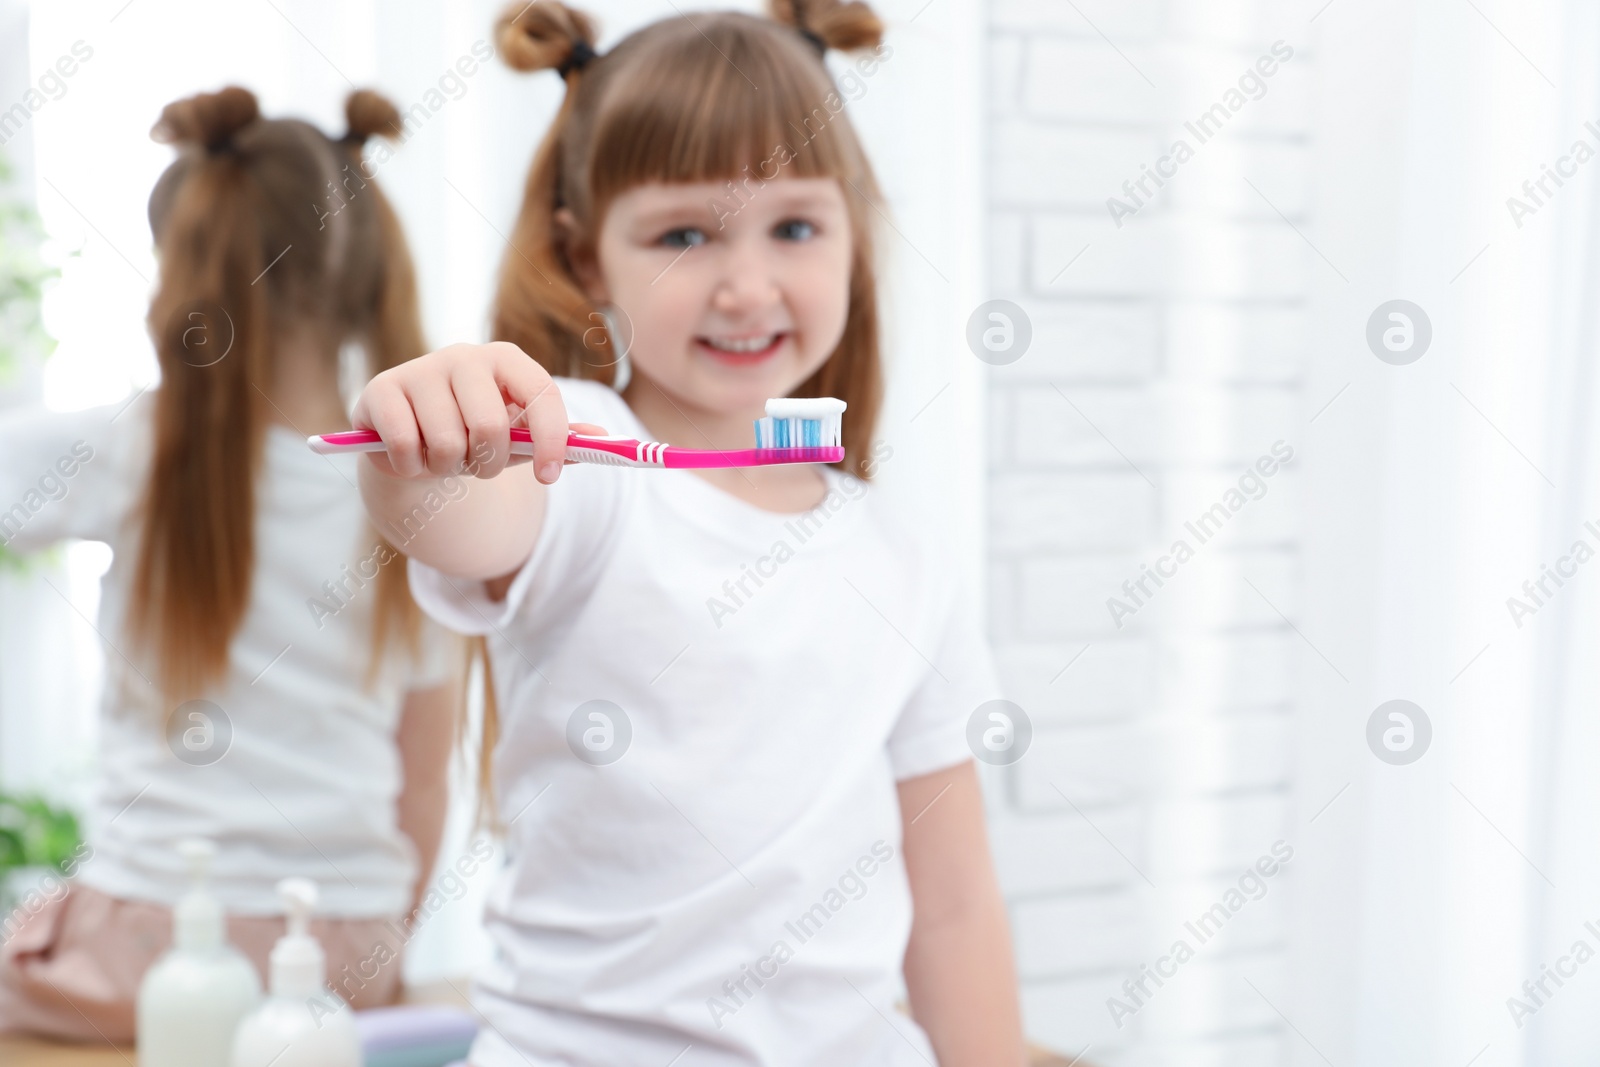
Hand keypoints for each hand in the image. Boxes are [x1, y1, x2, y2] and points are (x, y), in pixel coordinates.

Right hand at [352, 342, 572, 483]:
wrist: (413, 442)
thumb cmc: (474, 436)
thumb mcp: (520, 439)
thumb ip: (561, 440)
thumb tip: (602, 438)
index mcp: (506, 360)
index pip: (542, 392)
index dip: (552, 438)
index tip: (550, 476)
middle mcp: (464, 355)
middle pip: (490, 426)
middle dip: (487, 464)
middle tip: (477, 465)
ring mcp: (419, 368)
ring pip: (446, 443)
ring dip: (447, 468)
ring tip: (441, 457)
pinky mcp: (381, 389)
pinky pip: (405, 446)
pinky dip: (412, 467)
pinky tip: (411, 456)